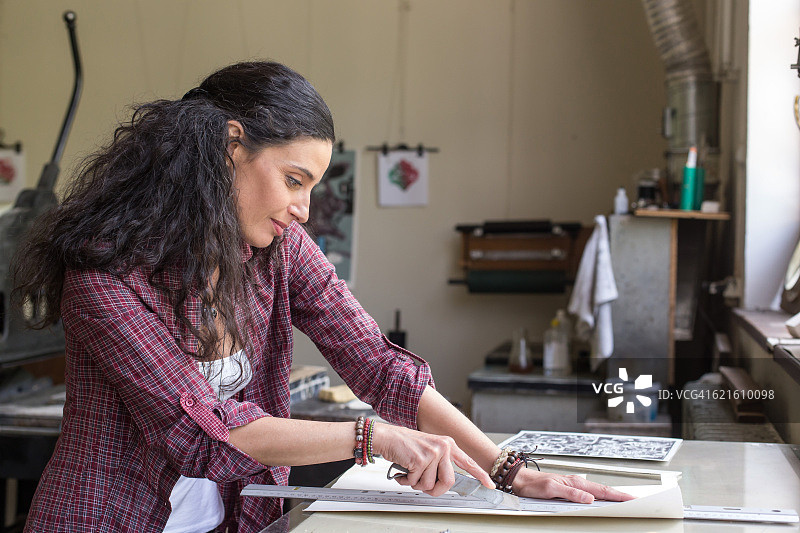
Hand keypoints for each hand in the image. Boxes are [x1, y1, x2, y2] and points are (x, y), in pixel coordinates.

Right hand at [371, 423, 493, 496]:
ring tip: (411, 471)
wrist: (388, 437)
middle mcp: (443, 447)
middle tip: (424, 485)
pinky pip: (416, 482)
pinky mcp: (421, 459)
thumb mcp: (430, 450)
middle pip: (448, 481)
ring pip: (429, 484)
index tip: (490, 484)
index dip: (480, 475)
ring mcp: (433, 452)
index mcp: (447, 445)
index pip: (468, 462)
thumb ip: (441, 464)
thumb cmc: (406, 446)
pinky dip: (407, 480)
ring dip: (416, 483)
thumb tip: (446, 483)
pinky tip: (404, 469)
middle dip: (435, 489)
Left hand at [512, 467, 634, 502]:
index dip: (618, 495)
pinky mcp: (570, 489)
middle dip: (620, 495)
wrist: (521, 480)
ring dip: (611, 496)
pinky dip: (600, 496)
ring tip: (624, 500)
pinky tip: (603, 500)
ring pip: (597, 492)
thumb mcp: (552, 489)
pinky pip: (589, 493)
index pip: (602, 490)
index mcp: (576, 483)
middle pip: (603, 490)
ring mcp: (574, 486)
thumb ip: (571, 493)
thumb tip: (589, 498)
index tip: (632, 499)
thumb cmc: (534, 484)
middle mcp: (577, 483)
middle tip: (635, 500)